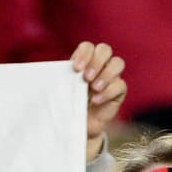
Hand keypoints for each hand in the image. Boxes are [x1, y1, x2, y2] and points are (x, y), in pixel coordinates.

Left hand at [71, 41, 125, 160]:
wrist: (81, 125)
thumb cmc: (71, 104)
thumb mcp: (64, 90)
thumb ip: (63, 79)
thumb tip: (50, 75)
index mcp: (86, 61)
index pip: (88, 47)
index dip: (84, 54)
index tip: (76, 68)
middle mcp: (101, 65)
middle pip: (105, 49)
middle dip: (96, 62)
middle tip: (86, 78)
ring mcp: (112, 77)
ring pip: (118, 63)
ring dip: (106, 74)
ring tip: (94, 87)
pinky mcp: (119, 91)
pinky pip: (120, 85)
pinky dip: (108, 91)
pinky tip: (97, 100)